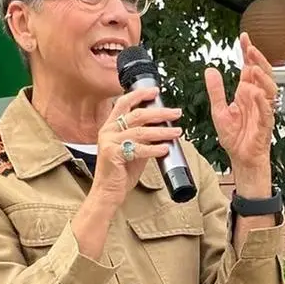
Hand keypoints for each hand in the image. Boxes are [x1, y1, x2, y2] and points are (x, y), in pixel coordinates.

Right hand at [89, 87, 182, 210]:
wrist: (108, 192)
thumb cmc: (120, 172)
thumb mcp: (133, 150)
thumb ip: (143, 138)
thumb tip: (163, 129)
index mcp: (111, 126)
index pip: (125, 103)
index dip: (140, 95)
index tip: (156, 91)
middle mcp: (108, 131)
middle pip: (137, 115)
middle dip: (160, 113)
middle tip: (176, 113)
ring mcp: (109, 142)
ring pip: (140, 132)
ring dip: (162, 131)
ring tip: (177, 132)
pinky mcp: (112, 154)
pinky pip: (138, 149)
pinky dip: (154, 149)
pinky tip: (165, 148)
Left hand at [205, 32, 277, 177]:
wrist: (241, 159)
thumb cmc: (234, 138)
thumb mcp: (219, 111)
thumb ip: (216, 90)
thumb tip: (210, 70)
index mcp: (246, 93)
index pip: (249, 68)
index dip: (248, 53)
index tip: (244, 37)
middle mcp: (256, 99)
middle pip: (263, 74)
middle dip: (258, 59)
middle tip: (250, 48)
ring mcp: (263, 111)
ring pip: (269, 89)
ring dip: (262, 78)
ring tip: (252, 68)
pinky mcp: (265, 125)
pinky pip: (267, 111)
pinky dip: (262, 102)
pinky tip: (256, 93)